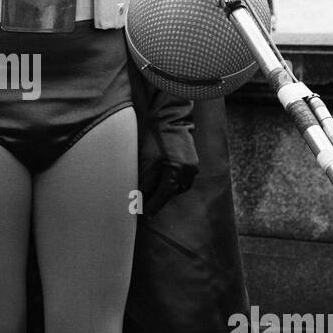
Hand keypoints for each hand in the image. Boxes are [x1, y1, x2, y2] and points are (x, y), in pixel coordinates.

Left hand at [137, 90, 197, 216]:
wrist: (168, 118)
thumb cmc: (153, 138)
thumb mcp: (145, 162)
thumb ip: (143, 183)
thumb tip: (138, 200)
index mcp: (174, 173)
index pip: (161, 198)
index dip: (150, 206)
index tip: (142, 213)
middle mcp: (187, 173)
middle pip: (169, 194)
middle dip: (156, 199)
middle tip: (143, 203)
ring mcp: (192, 169)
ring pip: (176, 188)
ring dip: (164, 191)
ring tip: (151, 191)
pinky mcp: (193, 164)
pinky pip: (181, 180)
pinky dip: (171, 182)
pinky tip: (162, 180)